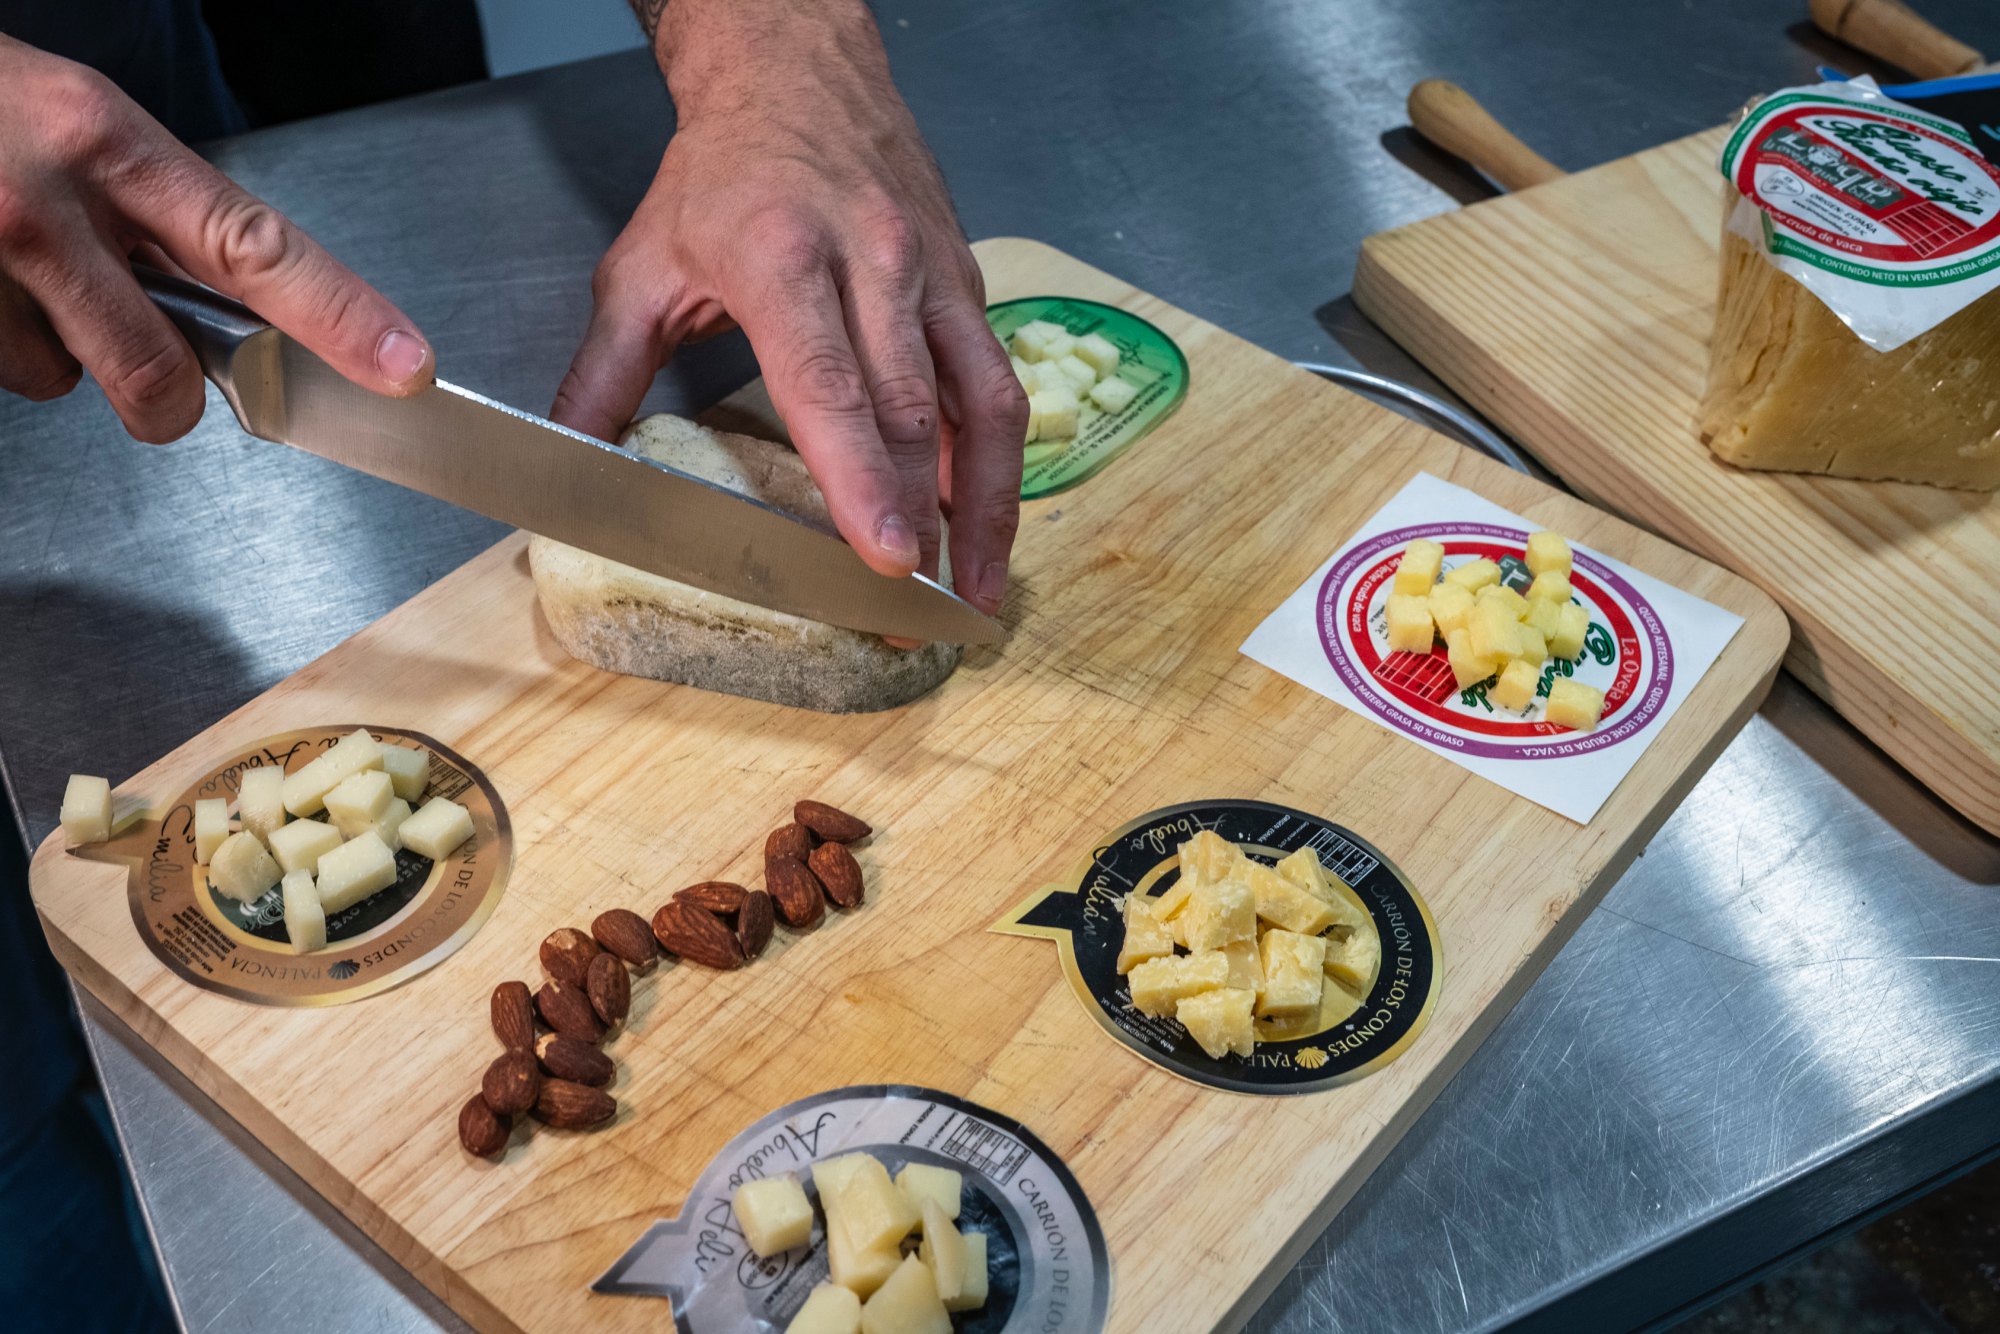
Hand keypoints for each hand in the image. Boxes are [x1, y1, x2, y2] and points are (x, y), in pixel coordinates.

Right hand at [0, 36, 432, 442]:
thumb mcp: (87, 128)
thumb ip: (167, 218)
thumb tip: (251, 317)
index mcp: (108, 143)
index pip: (255, 246)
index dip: (341, 316)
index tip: (404, 365)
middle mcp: (43, 204)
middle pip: (158, 372)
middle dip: (166, 395)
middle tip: (147, 360)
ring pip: (63, 381)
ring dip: (58, 352)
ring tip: (20, 272)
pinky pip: (2, 373)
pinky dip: (0, 342)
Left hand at [553, 0, 1026, 622]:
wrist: (796, 72)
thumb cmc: (722, 173)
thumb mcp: (641, 266)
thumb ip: (604, 375)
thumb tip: (564, 466)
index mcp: (782, 257)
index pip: (833, 385)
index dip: (863, 476)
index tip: (888, 553)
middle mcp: (874, 262)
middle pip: (912, 412)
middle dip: (924, 521)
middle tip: (913, 616)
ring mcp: (933, 273)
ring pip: (982, 403)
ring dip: (986, 507)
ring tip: (977, 592)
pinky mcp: (967, 285)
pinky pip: (994, 384)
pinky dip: (993, 463)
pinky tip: (982, 522)